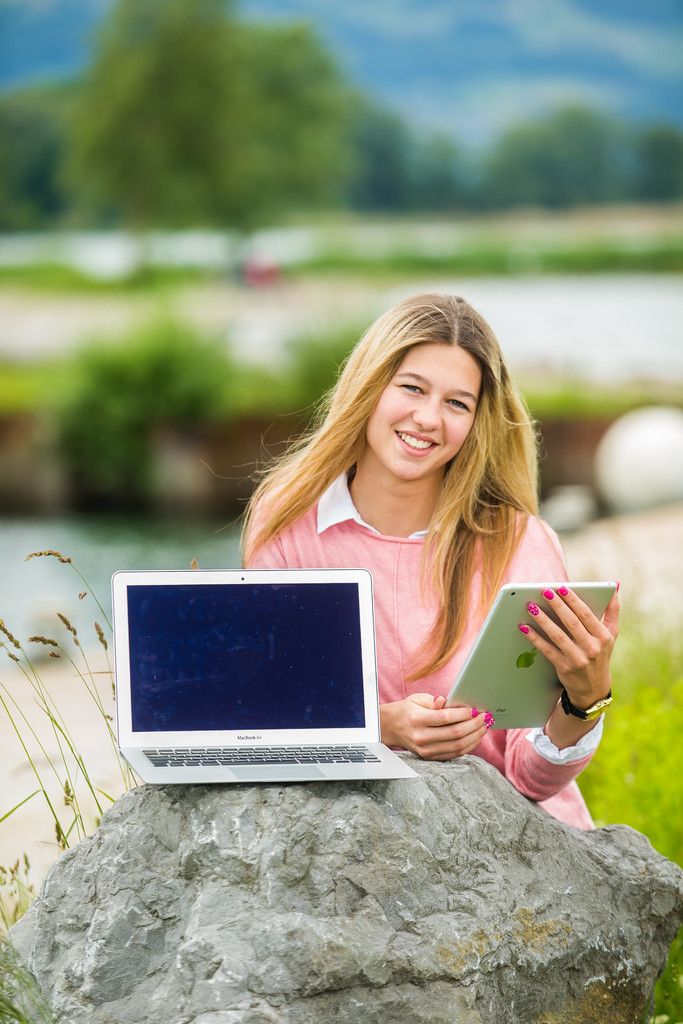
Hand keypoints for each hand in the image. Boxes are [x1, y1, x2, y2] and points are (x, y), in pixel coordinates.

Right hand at [380, 692, 487, 760]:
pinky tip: (476, 736)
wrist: (392, 728)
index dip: (463, 714)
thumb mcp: (417, 699)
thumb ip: (434, 701)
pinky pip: (454, 754)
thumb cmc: (408, 710)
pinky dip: (468, 746)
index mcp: (417, 719)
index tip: (476, 709)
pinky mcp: (430, 757)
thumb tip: (449, 701)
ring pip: (457, 746)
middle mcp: (421, 737)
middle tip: (486, 717)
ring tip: (484, 726)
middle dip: (474, 725)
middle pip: (455, 734)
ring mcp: (426, 750)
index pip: (445, 718)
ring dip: (475, 736)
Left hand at [519, 586, 618, 707]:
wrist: (594, 687)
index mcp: (603, 636)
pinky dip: (535, 638)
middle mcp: (592, 647)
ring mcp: (578, 658)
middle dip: (556, 605)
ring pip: (557, 635)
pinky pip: (547, 649)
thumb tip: (614, 586)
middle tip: (544, 591)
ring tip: (531, 606)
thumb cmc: (600, 652)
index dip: (573, 600)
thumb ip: (613, 610)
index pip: (586, 614)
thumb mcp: (611, 634)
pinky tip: (524, 627)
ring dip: (543, 620)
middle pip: (571, 622)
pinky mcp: (564, 667)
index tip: (561, 587)